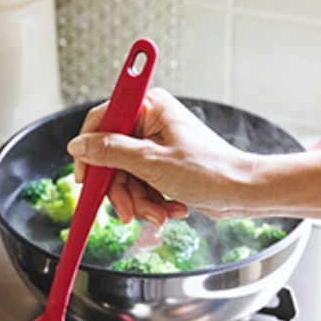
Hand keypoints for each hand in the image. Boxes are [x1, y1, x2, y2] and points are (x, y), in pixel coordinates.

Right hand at [66, 88, 259, 223]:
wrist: (242, 193)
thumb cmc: (209, 170)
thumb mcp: (151, 162)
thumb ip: (110, 152)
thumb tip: (78, 145)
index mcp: (149, 105)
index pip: (101, 120)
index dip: (88, 151)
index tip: (85, 178)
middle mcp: (151, 121)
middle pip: (111, 156)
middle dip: (121, 190)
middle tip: (128, 212)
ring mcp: (157, 145)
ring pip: (125, 177)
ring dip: (139, 201)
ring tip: (159, 214)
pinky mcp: (164, 165)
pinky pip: (141, 185)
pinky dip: (151, 202)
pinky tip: (169, 210)